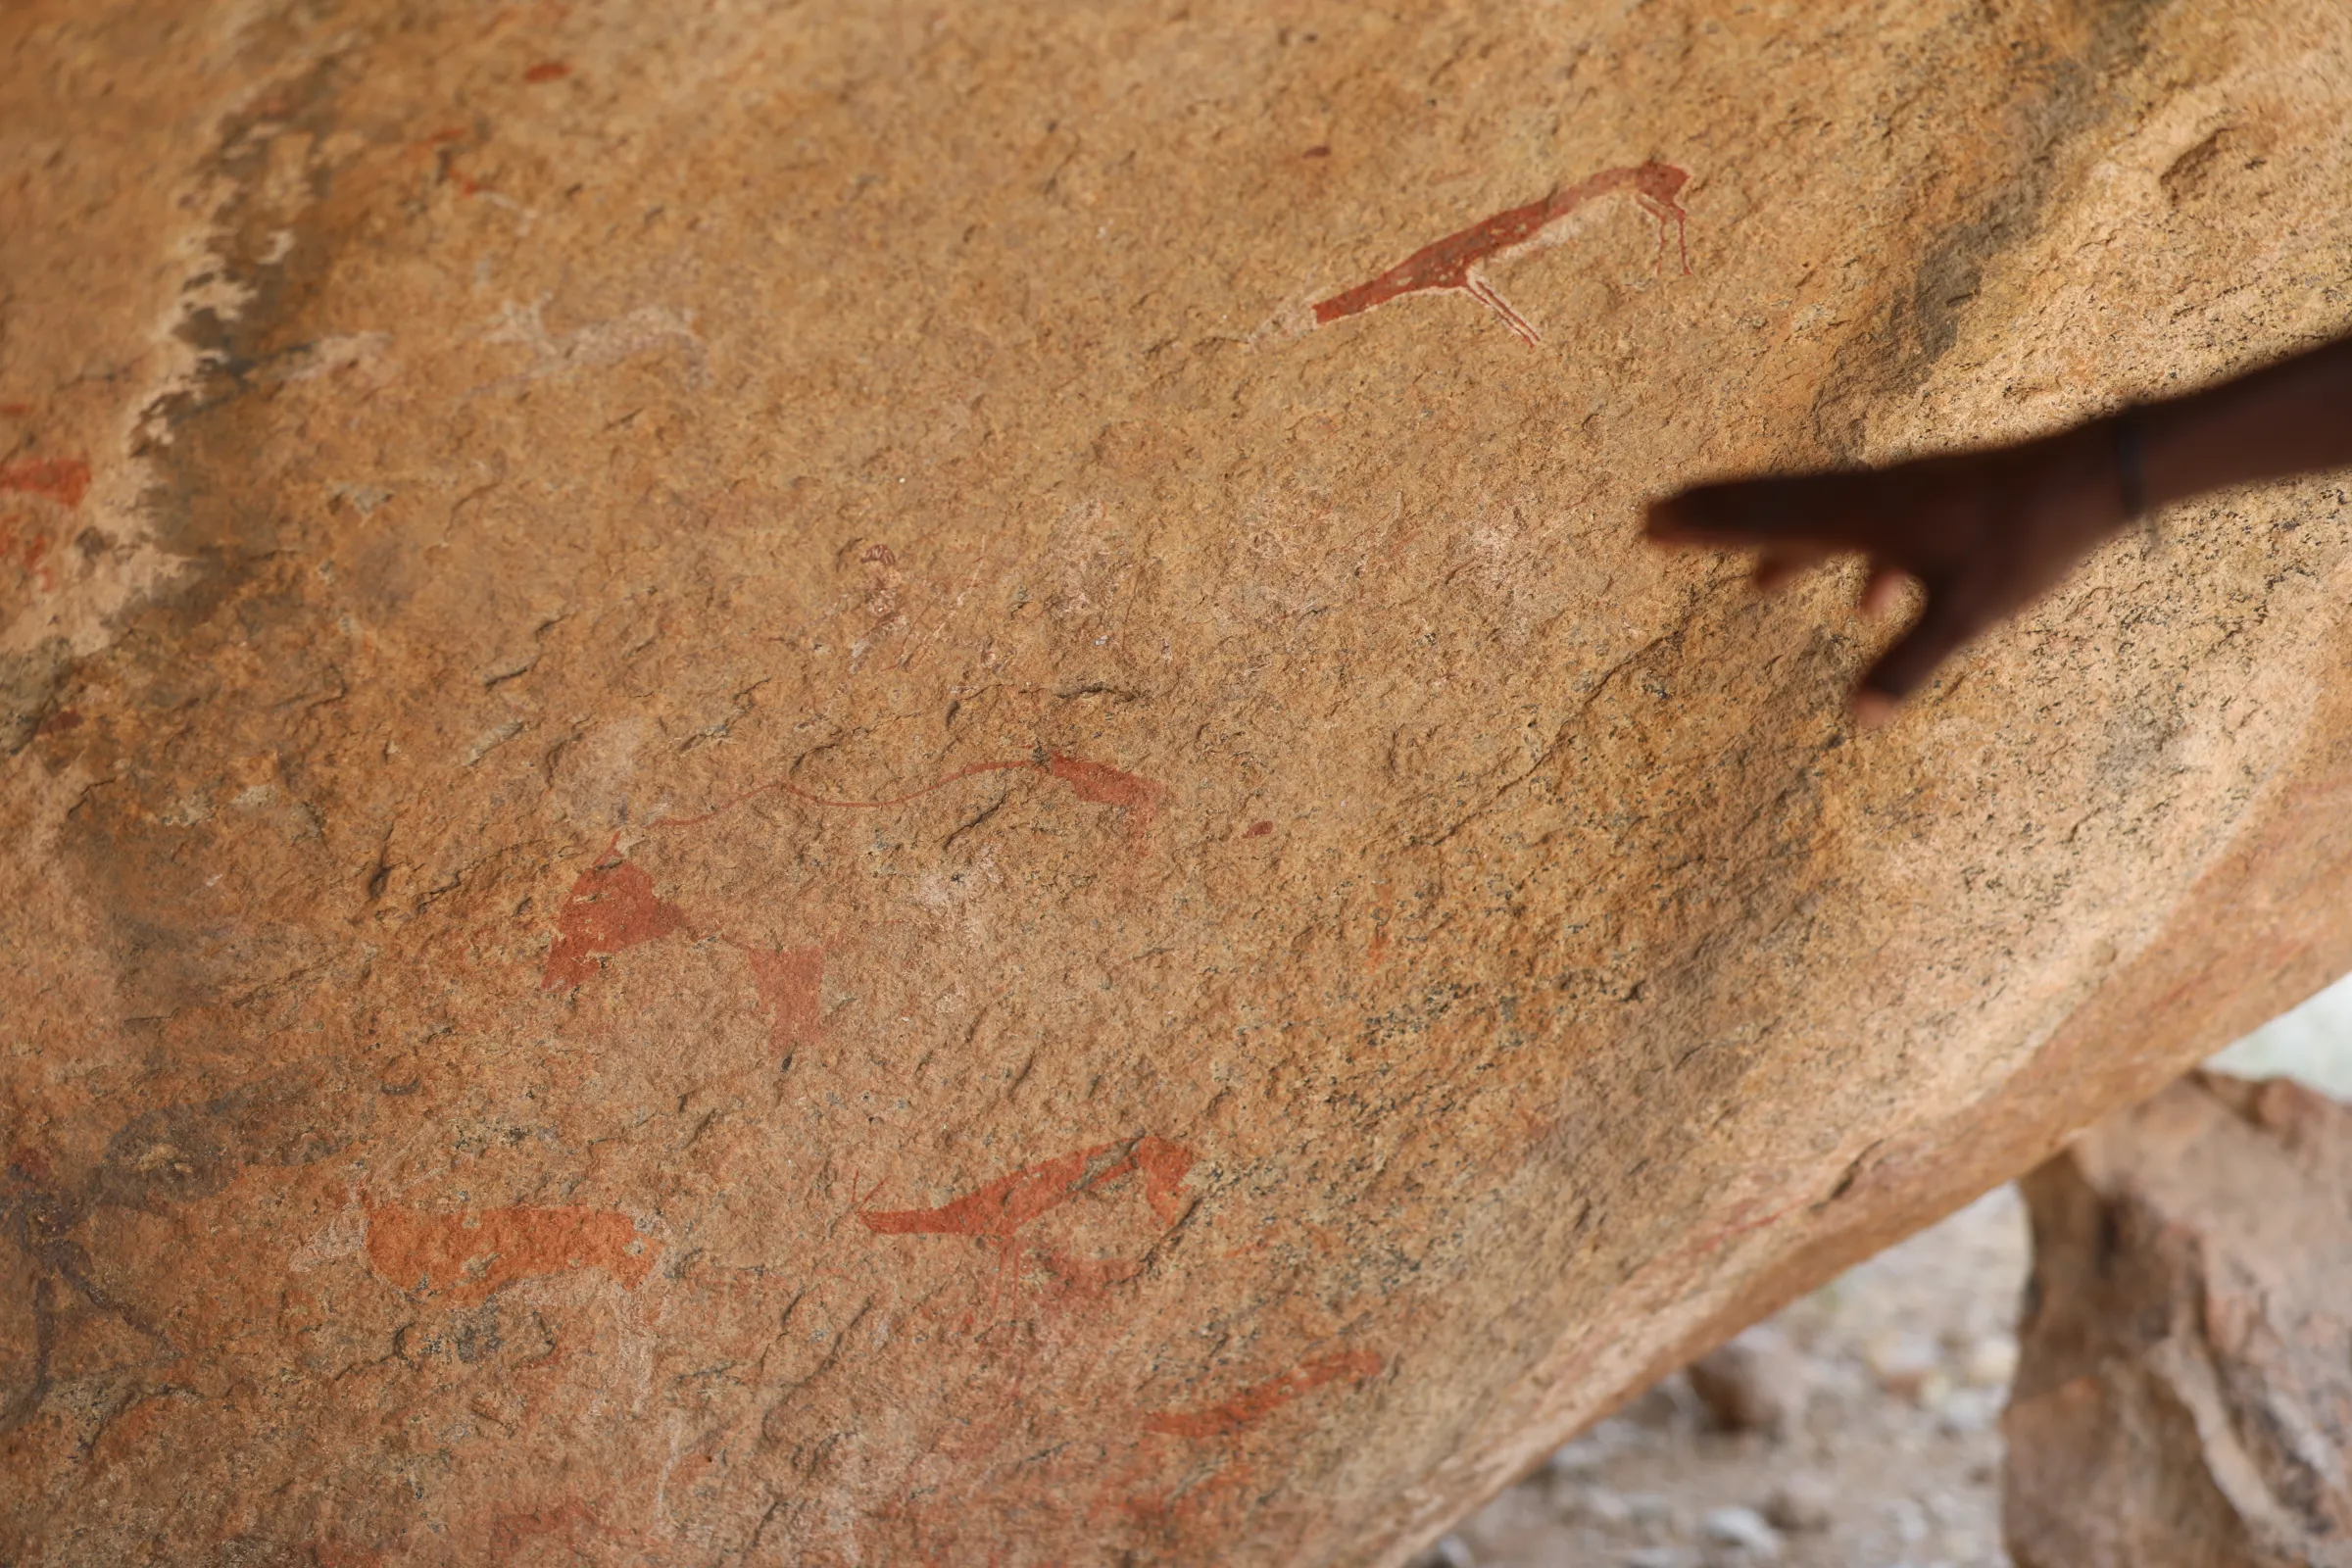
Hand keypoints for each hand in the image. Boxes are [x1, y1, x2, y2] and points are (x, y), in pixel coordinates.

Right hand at [1645, 421, 2133, 726]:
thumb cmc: (2027, 542)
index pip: (1765, 519)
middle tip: (1655, 517)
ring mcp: (1902, 495)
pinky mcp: (1934, 504)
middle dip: (1715, 518)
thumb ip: (1909, 664)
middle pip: (1775, 504)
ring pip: (1819, 516)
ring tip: (1750, 577)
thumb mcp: (1968, 612)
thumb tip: (1860, 720)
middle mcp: (1871, 495)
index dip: (1705, 526)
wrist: (2091, 478)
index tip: (1651, 523)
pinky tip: (1867, 602)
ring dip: (1777, 541)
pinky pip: (1871, 531)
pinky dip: (1851, 562)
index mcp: (1864, 515)